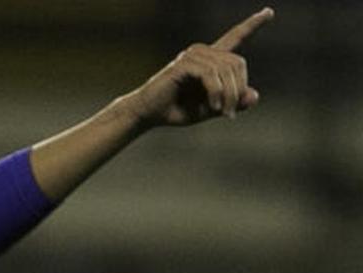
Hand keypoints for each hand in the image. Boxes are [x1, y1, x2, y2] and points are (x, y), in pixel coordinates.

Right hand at [127, 7, 274, 127]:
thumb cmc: (178, 110)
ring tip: (222, 113)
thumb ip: (233, 103)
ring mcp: (192, 55)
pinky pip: (210, 75)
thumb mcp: (212, 109)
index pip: (235, 37)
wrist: (149, 114)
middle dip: (238, 90)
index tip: (269, 12)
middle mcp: (202, 52)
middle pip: (237, 63)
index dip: (252, 25)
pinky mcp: (183, 64)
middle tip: (230, 114)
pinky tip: (212, 107)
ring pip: (226, 70)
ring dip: (228, 95)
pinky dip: (215, 93)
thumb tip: (254, 96)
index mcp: (210, 59)